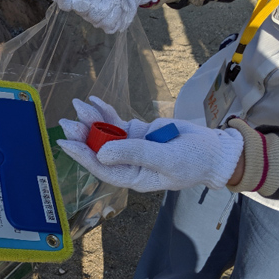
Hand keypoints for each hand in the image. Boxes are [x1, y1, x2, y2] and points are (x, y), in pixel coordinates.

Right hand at [49, 0, 159, 32]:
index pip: (68, 5)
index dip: (76, 1)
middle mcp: (87, 11)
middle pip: (85, 14)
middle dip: (98, 0)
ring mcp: (99, 19)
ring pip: (97, 21)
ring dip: (110, 7)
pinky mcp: (112, 25)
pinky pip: (109, 26)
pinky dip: (117, 15)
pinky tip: (121, 6)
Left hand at [57, 97, 243, 192]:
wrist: (213, 150)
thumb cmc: (193, 161)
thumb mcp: (166, 159)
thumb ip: (135, 154)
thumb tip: (100, 153)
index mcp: (133, 176)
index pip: (101, 167)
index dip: (82, 155)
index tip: (65, 144)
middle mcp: (127, 162)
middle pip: (98, 149)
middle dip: (82, 135)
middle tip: (66, 122)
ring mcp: (132, 146)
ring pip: (105, 133)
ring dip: (92, 120)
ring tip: (79, 105)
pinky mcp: (138, 132)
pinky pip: (117, 122)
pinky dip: (106, 112)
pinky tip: (94, 102)